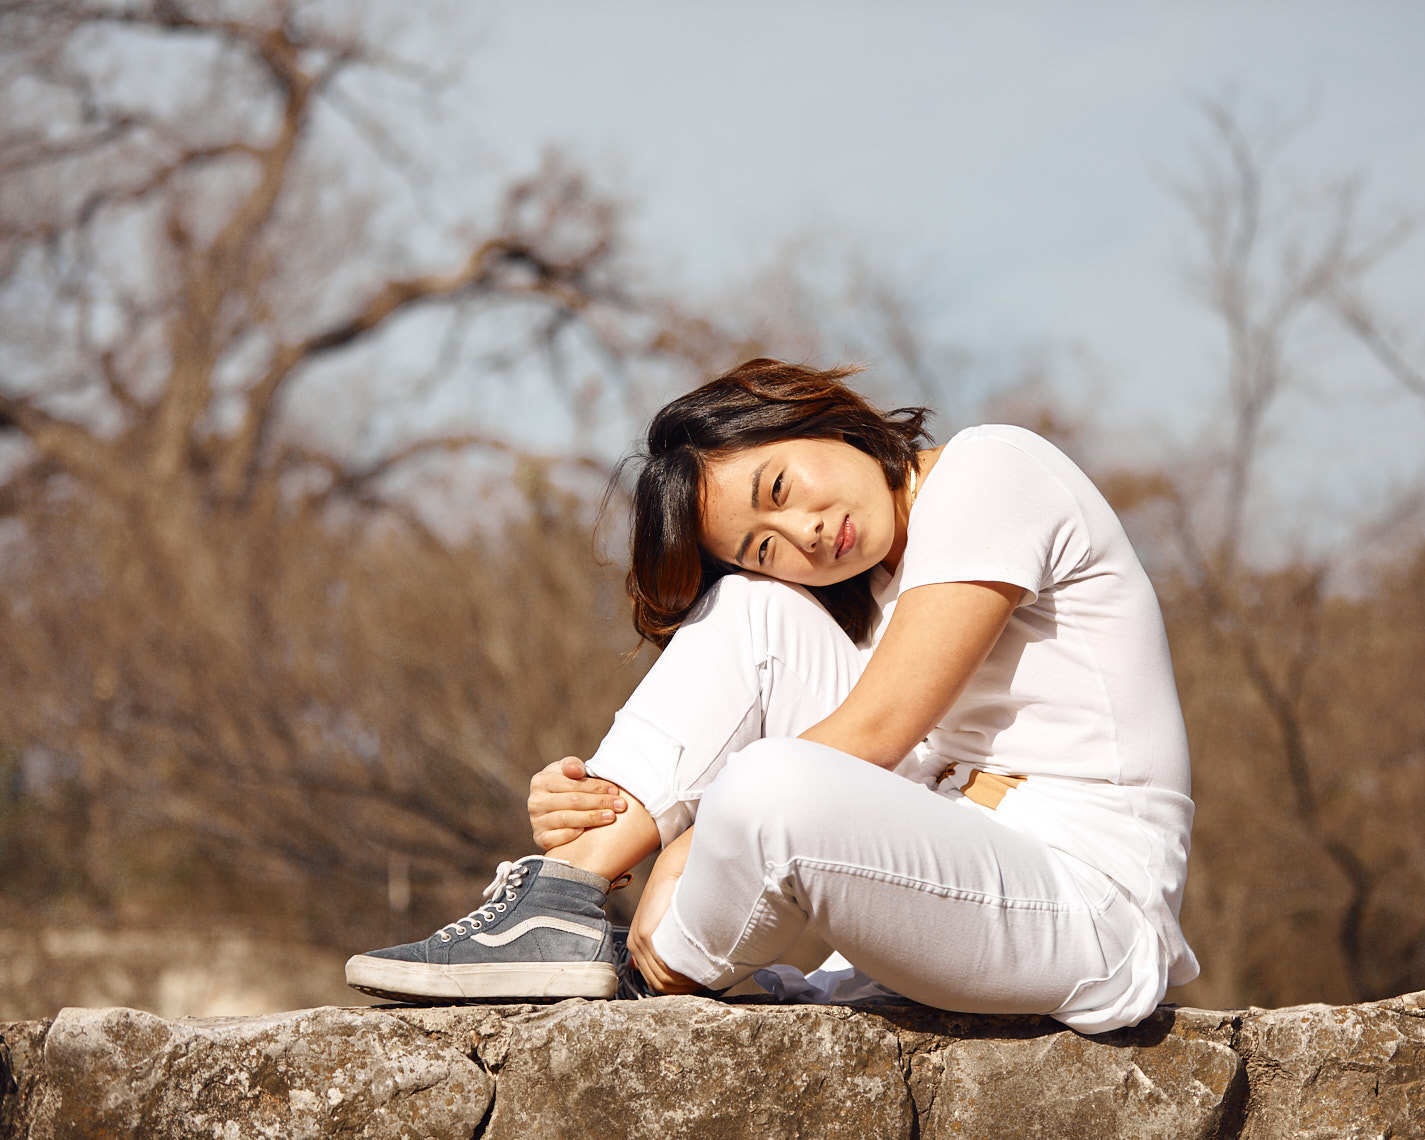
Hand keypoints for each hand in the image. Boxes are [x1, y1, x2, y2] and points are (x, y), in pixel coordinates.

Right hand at [527, 756, 626, 850]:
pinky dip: (573, 834)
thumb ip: (572, 765)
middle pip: (572, 801)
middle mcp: (535, 801)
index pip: (572, 783)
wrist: (556, 811)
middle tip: (621, 805)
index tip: (615, 790)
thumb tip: (577, 770)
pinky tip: (588, 832)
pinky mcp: (540, 838)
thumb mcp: (568, 771)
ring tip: (611, 817)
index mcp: (541, 780)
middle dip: (599, 802)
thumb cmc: (567, 786)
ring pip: (567, 819)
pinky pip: (557, 837)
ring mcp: (536, 821)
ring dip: (592, 818)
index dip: (595, 786)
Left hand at [627, 833, 699, 994]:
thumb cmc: (678, 893)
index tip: (699, 984)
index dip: (680, 988)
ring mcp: (638, 942)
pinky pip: (661, 966)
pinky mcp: (644, 935)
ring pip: (662, 979)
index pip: (657, 981)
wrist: (673, 869)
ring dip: (684, 983)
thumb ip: (671, 943)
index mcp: (639, 945)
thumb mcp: (673, 922)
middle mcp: (636, 946)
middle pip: (659, 984)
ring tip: (704, 978)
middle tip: (705, 984)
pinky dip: (680, 973)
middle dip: (683, 988)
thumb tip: (676, 968)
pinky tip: (696, 969)